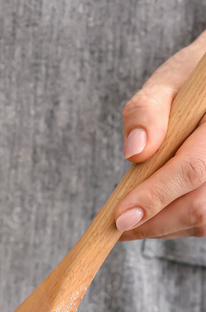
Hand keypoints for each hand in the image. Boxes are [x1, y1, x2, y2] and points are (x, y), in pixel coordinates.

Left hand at [115, 31, 205, 240]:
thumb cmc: (189, 85)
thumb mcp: (165, 85)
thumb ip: (147, 112)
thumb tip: (135, 152)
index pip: (192, 168)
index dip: (155, 196)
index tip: (120, 218)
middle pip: (197, 207)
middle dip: (152, 221)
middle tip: (115, 222)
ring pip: (202, 222)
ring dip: (161, 226)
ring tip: (134, 210)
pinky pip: (203, 222)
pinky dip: (174, 224)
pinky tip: (155, 210)